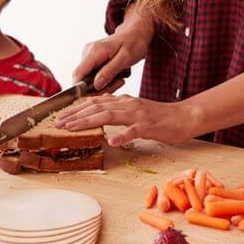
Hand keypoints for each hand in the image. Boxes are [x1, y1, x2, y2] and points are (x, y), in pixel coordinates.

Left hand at [54, 94, 196, 145]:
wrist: (185, 117)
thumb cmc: (160, 117)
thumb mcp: (135, 111)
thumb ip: (118, 110)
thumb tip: (100, 111)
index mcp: (124, 101)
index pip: (96, 103)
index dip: (77, 109)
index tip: (61, 116)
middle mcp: (128, 104)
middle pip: (97, 108)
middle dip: (75, 115)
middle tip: (58, 123)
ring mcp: (138, 115)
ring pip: (110, 116)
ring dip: (89, 122)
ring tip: (73, 128)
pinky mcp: (149, 126)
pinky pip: (134, 131)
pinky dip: (122, 136)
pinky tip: (111, 141)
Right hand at [73, 18, 152, 91]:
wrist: (135, 33)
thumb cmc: (134, 42)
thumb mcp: (126, 57)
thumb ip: (110, 71)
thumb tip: (96, 85)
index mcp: (94, 51)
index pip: (78, 74)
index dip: (82, 90)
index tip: (98, 96)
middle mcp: (87, 53)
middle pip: (83, 80)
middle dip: (99, 89)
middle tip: (119, 84)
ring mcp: (88, 56)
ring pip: (88, 80)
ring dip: (104, 85)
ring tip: (120, 80)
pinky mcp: (92, 60)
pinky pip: (92, 77)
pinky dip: (104, 81)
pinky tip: (116, 77)